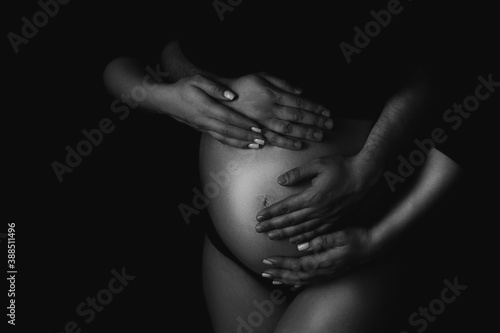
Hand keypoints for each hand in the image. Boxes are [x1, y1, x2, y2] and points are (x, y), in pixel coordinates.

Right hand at [159, 74, 265, 147]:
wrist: (167, 101)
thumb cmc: (184, 88)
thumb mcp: (197, 80)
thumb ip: (215, 87)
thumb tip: (232, 95)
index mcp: (205, 107)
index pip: (228, 117)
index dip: (243, 123)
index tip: (257, 126)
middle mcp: (205, 120)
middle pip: (229, 131)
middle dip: (247, 136)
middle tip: (263, 139)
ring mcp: (205, 127)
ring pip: (225, 138)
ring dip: (242, 143)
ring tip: (258, 145)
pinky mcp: (205, 131)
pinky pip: (220, 139)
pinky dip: (234, 143)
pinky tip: (245, 145)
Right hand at [222, 73, 333, 149]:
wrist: (219, 97)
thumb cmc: (242, 85)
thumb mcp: (261, 76)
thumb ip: (282, 82)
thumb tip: (301, 90)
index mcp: (272, 93)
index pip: (300, 101)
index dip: (315, 107)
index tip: (327, 112)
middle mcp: (269, 108)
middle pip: (297, 116)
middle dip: (315, 121)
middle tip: (329, 125)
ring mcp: (263, 121)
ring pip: (289, 129)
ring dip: (306, 133)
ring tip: (319, 136)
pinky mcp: (255, 131)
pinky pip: (274, 139)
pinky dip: (287, 143)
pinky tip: (298, 145)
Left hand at [255, 154, 381, 243]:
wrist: (365, 176)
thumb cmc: (342, 167)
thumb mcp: (318, 164)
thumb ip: (298, 173)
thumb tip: (281, 180)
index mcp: (312, 196)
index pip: (286, 207)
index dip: (271, 213)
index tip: (259, 217)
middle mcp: (318, 210)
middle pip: (291, 222)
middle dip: (273, 226)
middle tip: (259, 230)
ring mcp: (327, 218)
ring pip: (302, 230)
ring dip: (285, 234)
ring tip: (272, 236)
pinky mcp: (335, 221)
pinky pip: (316, 234)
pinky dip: (304, 239)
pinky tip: (295, 241)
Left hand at [261, 227, 375, 285]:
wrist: (374, 247)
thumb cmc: (357, 237)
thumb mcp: (340, 235)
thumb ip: (320, 240)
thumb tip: (301, 245)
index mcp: (323, 261)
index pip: (297, 265)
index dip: (281, 264)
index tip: (267, 261)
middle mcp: (324, 271)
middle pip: (296, 276)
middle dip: (278, 274)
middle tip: (263, 272)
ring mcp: (327, 274)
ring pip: (302, 281)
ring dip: (285, 280)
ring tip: (272, 279)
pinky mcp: (330, 274)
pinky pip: (310, 282)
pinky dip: (298, 283)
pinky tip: (291, 285)